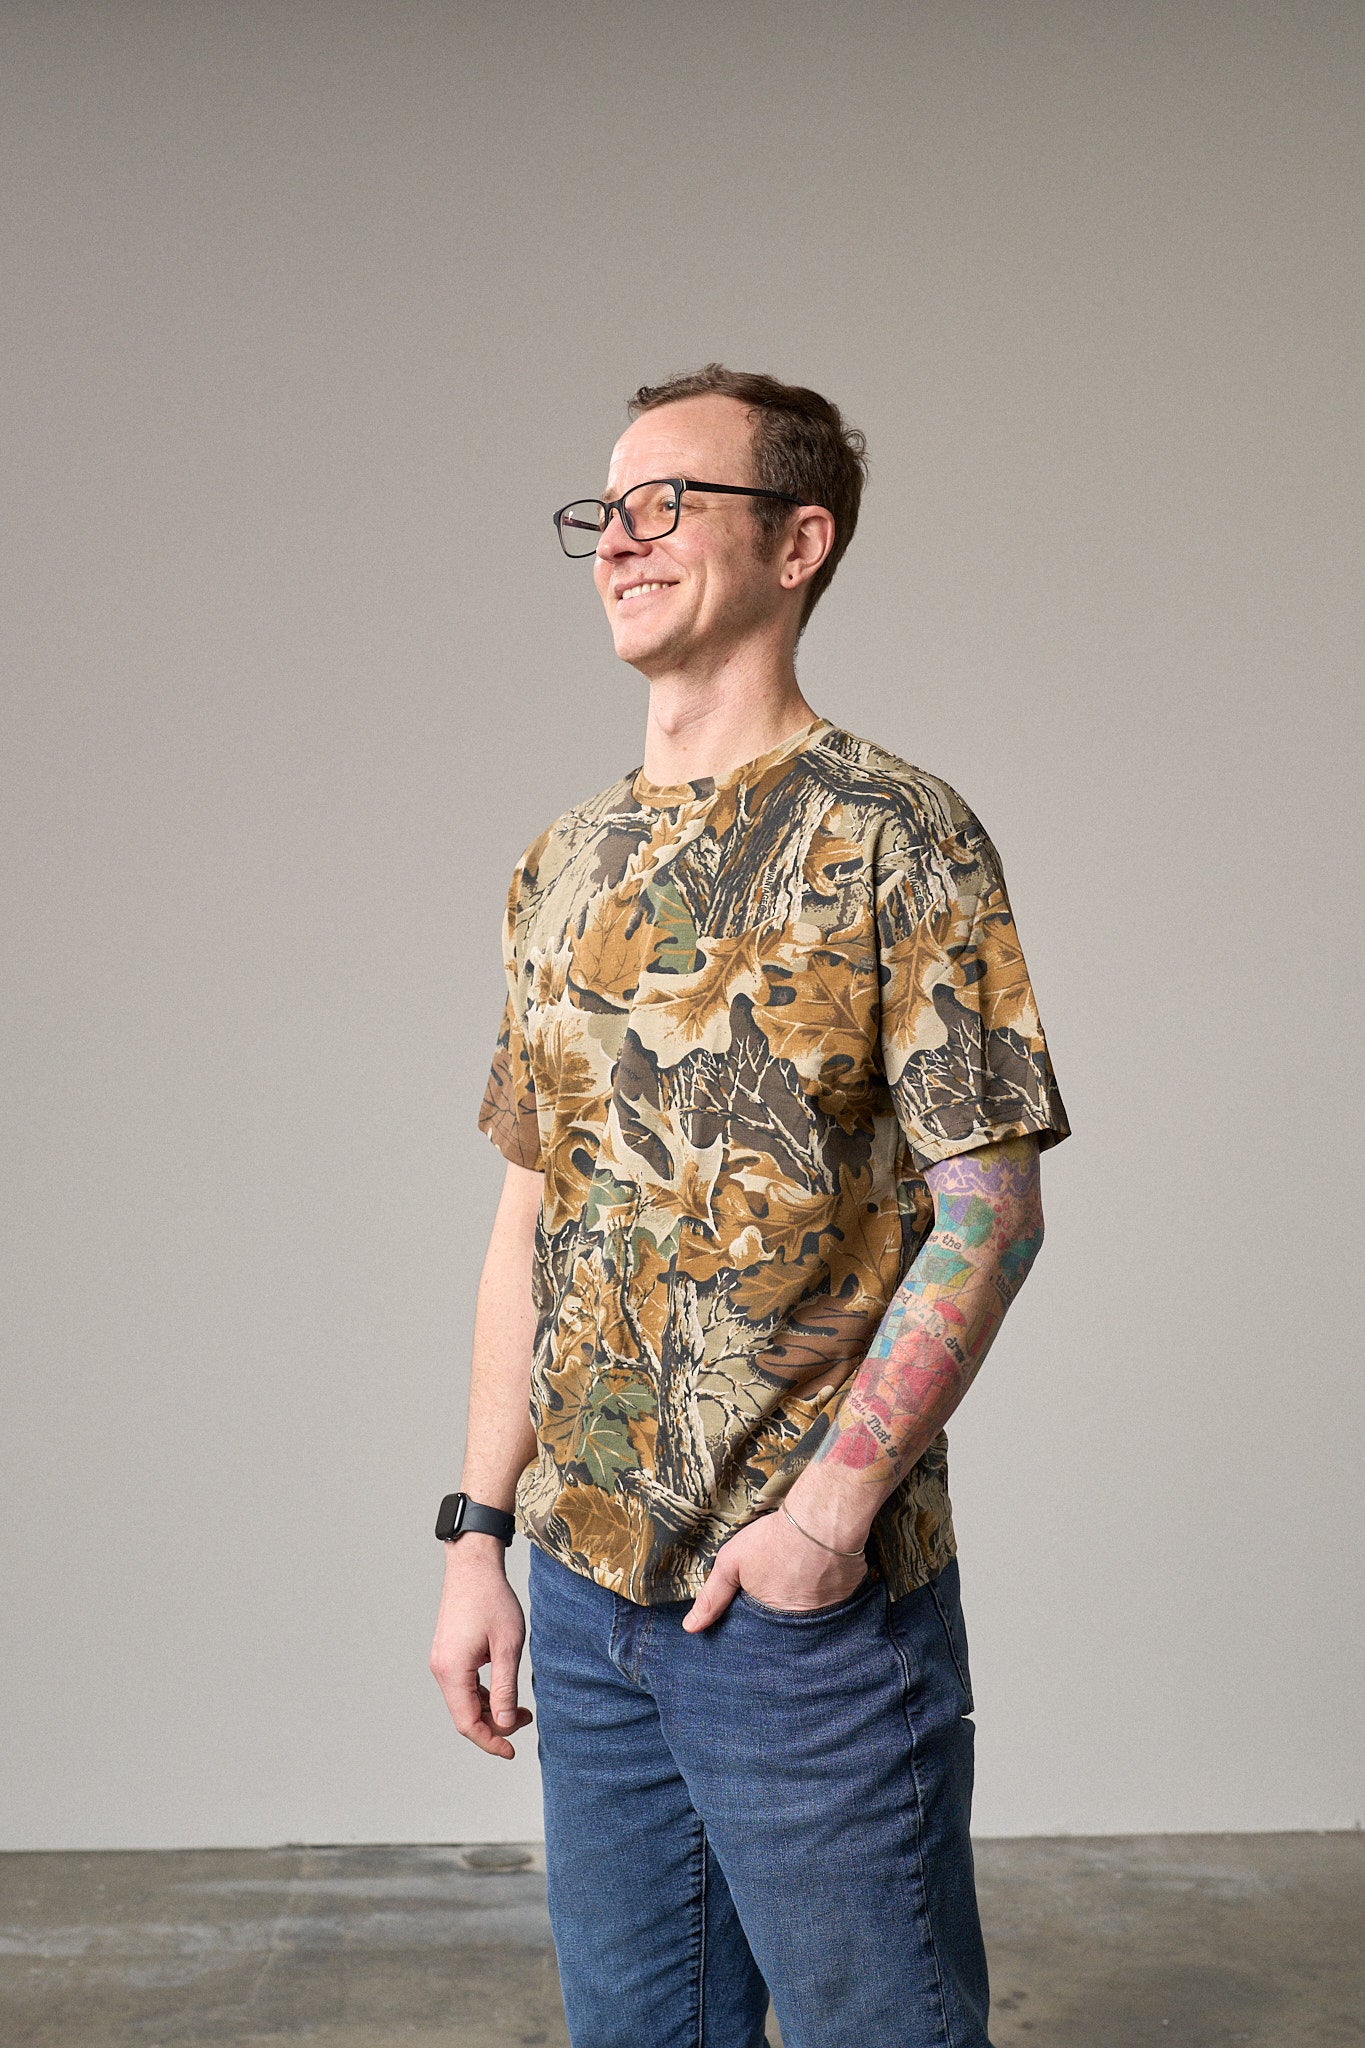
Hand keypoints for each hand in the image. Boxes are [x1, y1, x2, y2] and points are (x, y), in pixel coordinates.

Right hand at [428, 1534, 533, 1758]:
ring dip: (490, 1710)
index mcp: (453, 1670)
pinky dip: (482, 1695)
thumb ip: (506, 1688)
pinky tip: (503, 1690)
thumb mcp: (508, 1645)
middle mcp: (441, 1669)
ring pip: (463, 1702)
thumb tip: (507, 1724)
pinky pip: (463, 1686)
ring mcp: (442, 1661)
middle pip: (464, 1716)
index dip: (490, 1741)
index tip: (512, 1751)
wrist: (473, 1565)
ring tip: (521, 1707)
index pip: (467, 1723)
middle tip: (526, 1718)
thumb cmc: (492, 1600)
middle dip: (494, 1725)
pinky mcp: (448, 1653)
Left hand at [682, 1506, 868, 1631]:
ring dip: (811, 1601)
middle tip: (784, 1585)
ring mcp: (831, 1613)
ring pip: (816, 1614)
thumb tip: (690, 1628)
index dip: (761, 1618)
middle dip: (786, 1614)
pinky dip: (833, 1590)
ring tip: (804, 1578)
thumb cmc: (773, 1540)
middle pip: (790, 1625)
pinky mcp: (852, 1596)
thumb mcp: (731, 1564)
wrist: (820, 1520)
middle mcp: (803, 1625)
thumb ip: (712, 1597)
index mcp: (773, 1621)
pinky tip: (826, 1573)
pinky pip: (840, 1600)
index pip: (764, 1632)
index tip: (761, 1600)